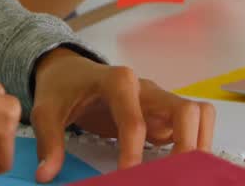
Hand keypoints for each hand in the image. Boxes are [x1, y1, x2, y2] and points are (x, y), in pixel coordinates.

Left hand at [31, 49, 214, 182]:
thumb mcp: (46, 110)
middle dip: (186, 145)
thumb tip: (46, 174)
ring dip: (199, 143)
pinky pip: (191, 125)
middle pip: (185, 110)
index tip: (127, 175)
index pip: (134, 119)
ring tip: (186, 172)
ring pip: (198, 114)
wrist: (68, 70)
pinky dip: (195, 143)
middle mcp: (145, 88)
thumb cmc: (61, 87)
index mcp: (117, 81)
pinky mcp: (162, 114)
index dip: (133, 151)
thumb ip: (49, 142)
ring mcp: (157, 100)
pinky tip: (181, 167)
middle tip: (174, 175)